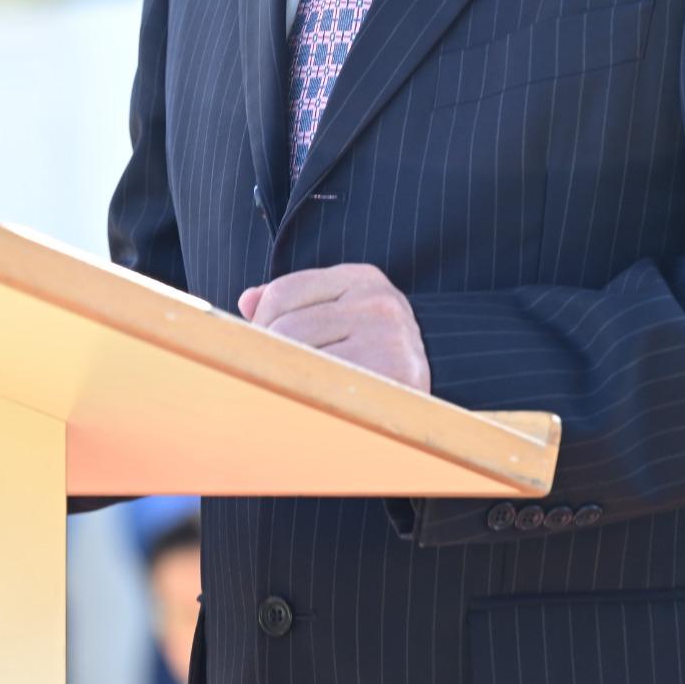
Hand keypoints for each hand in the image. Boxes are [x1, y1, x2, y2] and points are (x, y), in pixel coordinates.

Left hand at [238, 263, 430, 391]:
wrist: (438, 392)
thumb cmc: (374, 353)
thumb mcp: (342, 313)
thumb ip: (295, 303)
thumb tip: (247, 301)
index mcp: (362, 279)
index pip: (283, 292)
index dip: (262, 323)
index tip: (262, 347)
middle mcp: (378, 303)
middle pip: (286, 328)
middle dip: (269, 356)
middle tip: (273, 378)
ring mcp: (388, 339)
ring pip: (301, 359)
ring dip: (286, 380)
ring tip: (295, 392)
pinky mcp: (393, 376)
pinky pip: (325, 387)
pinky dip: (308, 398)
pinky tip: (313, 404)